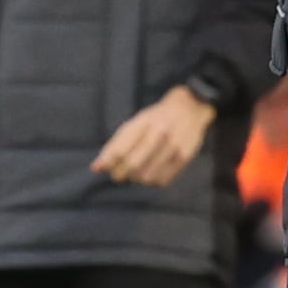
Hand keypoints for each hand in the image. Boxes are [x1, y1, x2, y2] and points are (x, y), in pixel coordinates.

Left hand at [92, 85, 215, 186]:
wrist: (191, 107)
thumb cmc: (158, 116)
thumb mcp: (137, 122)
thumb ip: (117, 144)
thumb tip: (96, 168)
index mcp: (144, 122)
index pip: (120, 149)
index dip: (108, 163)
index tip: (102, 168)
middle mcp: (159, 133)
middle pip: (133, 164)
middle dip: (120, 174)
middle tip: (118, 174)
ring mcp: (173, 146)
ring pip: (147, 176)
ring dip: (137, 178)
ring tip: (136, 172)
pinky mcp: (185, 157)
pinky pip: (163, 180)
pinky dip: (152, 181)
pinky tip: (151, 173)